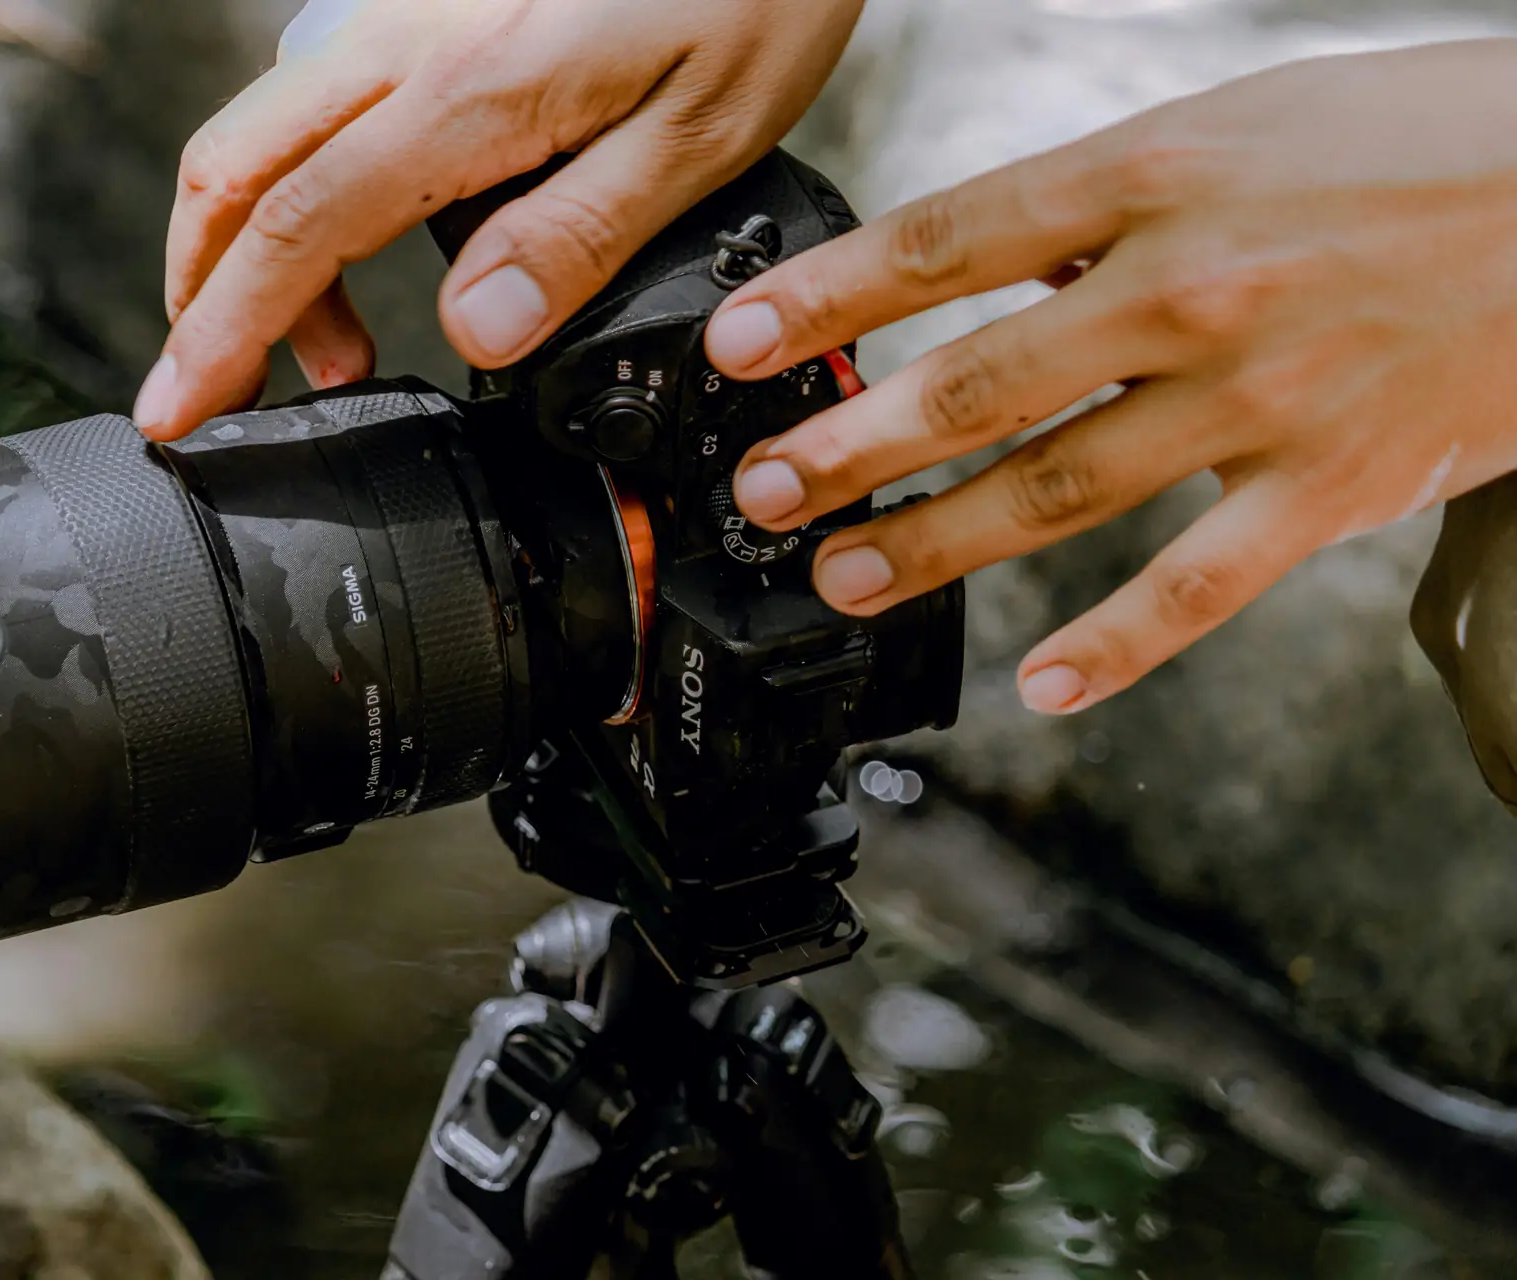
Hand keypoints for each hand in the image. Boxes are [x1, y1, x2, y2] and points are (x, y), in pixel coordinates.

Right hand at [136, 0, 865, 440]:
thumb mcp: (696, 135)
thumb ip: (576, 236)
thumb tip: (475, 334)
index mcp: (466, 91)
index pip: (300, 224)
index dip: (227, 329)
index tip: (183, 407)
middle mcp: (407, 46)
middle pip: (234, 170)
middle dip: (199, 295)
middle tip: (211, 392)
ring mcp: (406, 23)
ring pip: (266, 137)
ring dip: (254, 252)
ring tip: (329, 352)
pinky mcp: (428, 19)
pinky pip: (321, 110)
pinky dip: (298, 194)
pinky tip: (356, 247)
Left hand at [704, 40, 1516, 715]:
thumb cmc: (1420, 144)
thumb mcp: (1242, 122)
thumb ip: (1108, 198)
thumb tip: (987, 254)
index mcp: (1159, 175)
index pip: (949, 240)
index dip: (828, 298)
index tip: (739, 344)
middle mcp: (1193, 287)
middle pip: (979, 381)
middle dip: (850, 443)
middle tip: (765, 489)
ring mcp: (1259, 397)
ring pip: (1060, 487)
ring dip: (936, 542)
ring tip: (845, 575)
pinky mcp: (1330, 486)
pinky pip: (1200, 585)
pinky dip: (1115, 643)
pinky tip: (1042, 685)